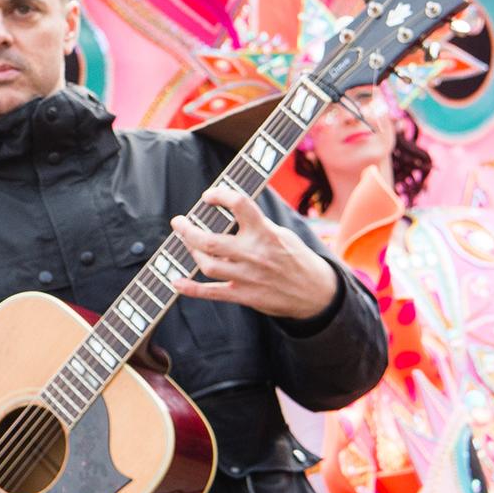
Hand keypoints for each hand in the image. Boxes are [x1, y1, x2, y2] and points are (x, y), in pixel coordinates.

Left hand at [169, 187, 339, 320]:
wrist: (316, 293)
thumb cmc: (296, 258)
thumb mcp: (282, 234)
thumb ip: (255, 224)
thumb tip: (226, 211)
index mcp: (266, 233)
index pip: (239, 205)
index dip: (220, 196)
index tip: (208, 196)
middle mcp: (254, 254)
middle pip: (210, 241)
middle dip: (188, 230)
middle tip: (178, 222)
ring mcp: (248, 277)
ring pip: (207, 265)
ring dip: (191, 252)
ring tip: (187, 243)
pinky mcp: (245, 296)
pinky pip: (212, 293)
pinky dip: (191, 288)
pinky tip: (177, 281)